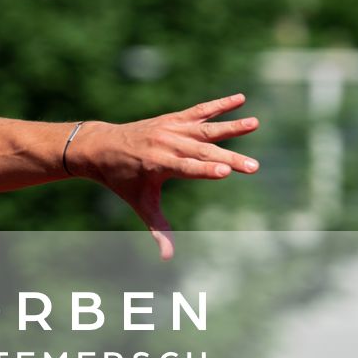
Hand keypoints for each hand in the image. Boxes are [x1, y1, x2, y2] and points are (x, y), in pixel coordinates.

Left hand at [69, 93, 259, 259]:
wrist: (102, 146)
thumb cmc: (123, 180)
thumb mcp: (140, 204)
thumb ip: (158, 229)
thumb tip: (167, 258)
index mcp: (157, 165)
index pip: (186, 169)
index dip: (205, 171)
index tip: (225, 173)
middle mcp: (166, 144)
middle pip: (202, 152)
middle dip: (229, 159)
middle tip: (253, 167)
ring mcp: (171, 129)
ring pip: (205, 129)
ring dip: (231, 127)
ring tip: (255, 123)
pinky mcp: (173, 118)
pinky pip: (200, 111)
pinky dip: (219, 105)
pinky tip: (240, 99)